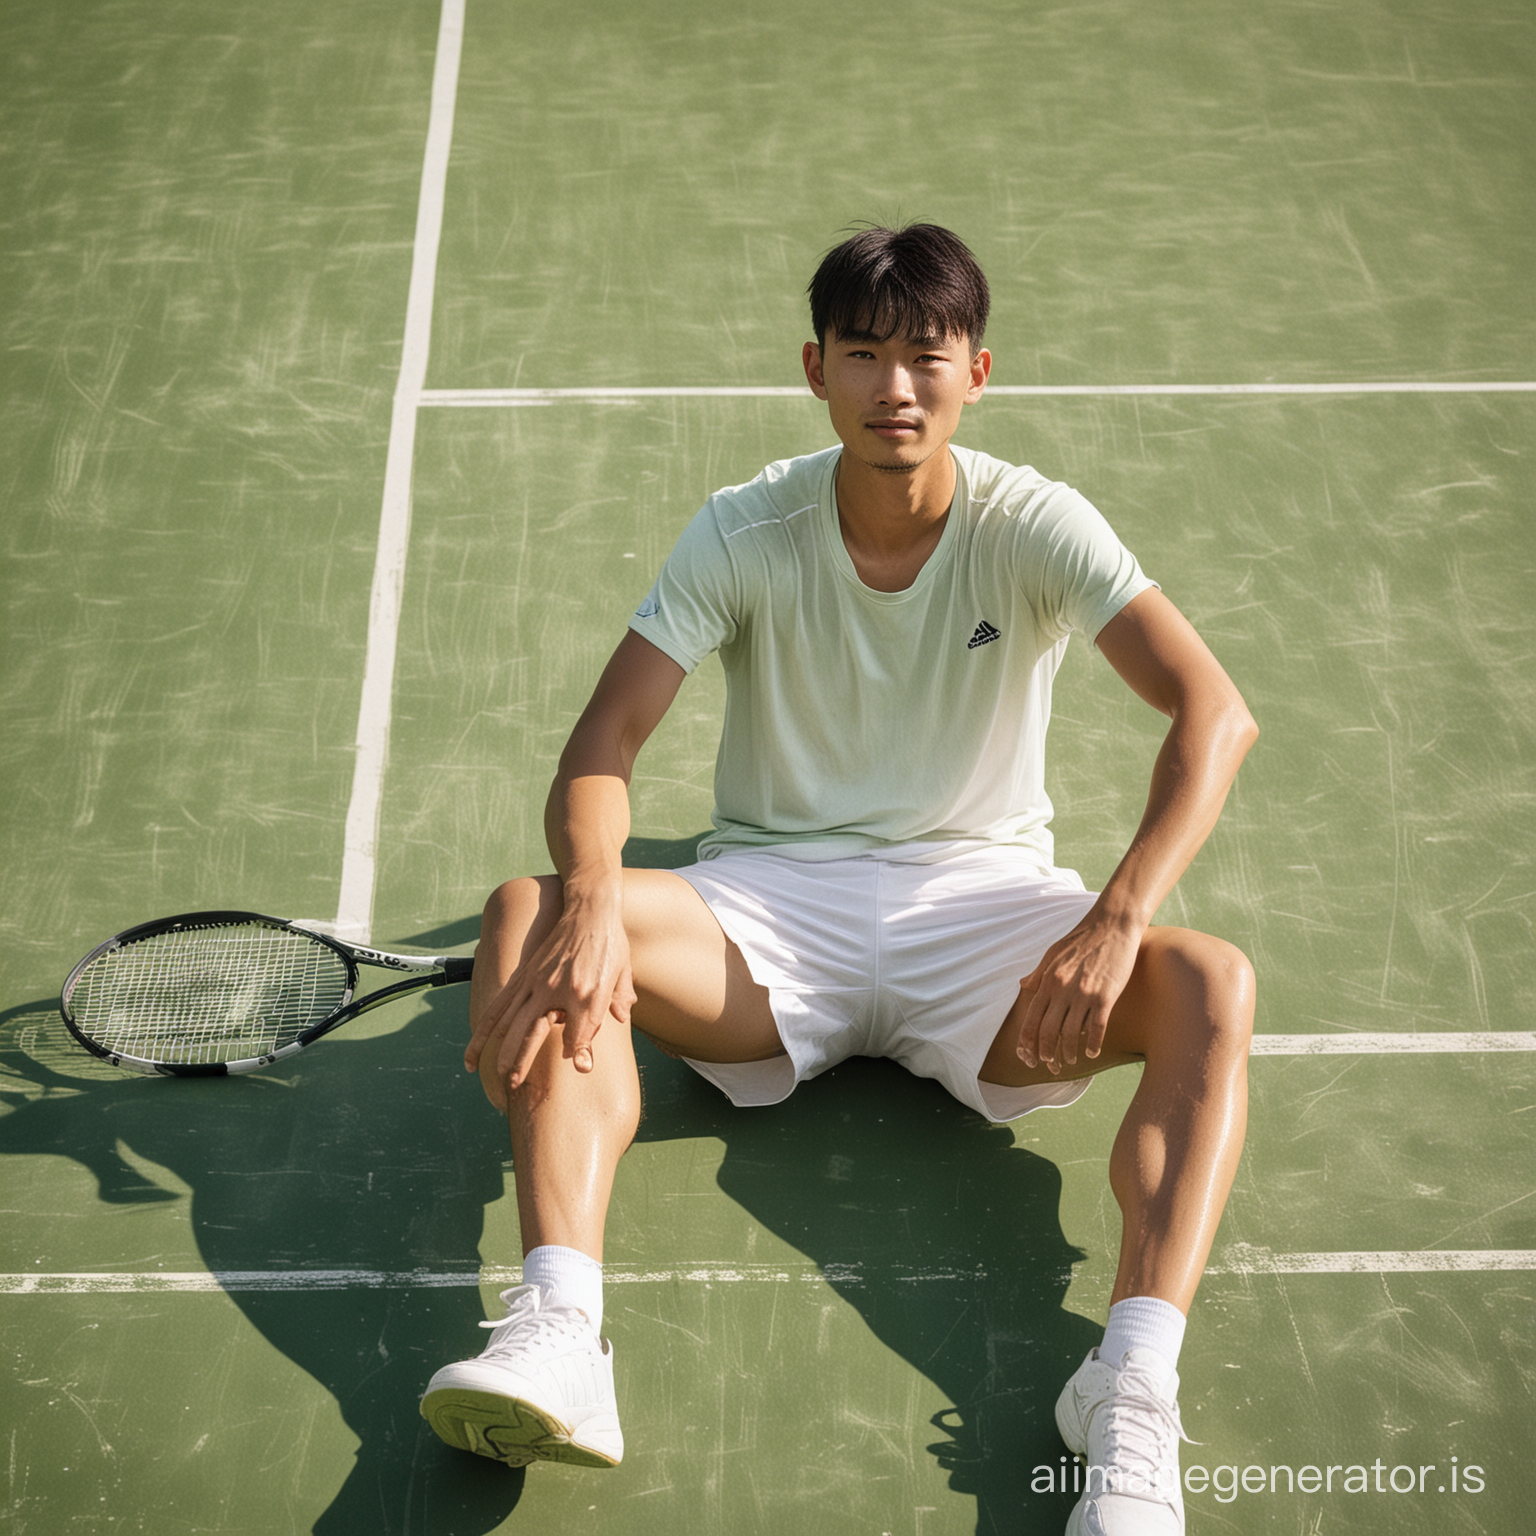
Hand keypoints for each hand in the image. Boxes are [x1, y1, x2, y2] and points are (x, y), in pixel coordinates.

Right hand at [463, 896, 637, 1110]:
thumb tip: (616, 1022)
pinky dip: (484, 1028)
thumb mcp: (622, 974)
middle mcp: (557, 989)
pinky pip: (499, 1005)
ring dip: (498, 1050)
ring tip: (491, 1075)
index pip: (579, 1037)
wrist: (589, 908)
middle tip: (515, 1085)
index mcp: (587, 994)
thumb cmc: (610, 943)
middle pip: (533, 1034)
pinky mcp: (524, 975)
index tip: (580, 1064)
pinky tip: (476, 1046)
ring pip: (509, 1023)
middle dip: (522, 1063)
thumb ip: (619, 1001)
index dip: (580, 1054)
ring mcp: (537, 981)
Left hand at [1015, 908, 1141, 1072]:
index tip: (1027, 1056)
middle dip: (1045, 1052)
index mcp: (1048, 980)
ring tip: (1069, 1060)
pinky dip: (1092, 1044)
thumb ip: (1038, 973)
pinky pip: (1097, 1028)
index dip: (1027, 1041)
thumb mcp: (1053, 952)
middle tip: (1048, 1064)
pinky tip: (1091, 1052)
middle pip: (1048, 1031)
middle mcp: (1063, 989)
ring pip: (1071, 1034)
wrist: (1112, 924)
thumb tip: (1023, 985)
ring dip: (1068, 1052)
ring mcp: (1085, 994)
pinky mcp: (1106, 997)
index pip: (1031, 1018)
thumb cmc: (1083, 937)